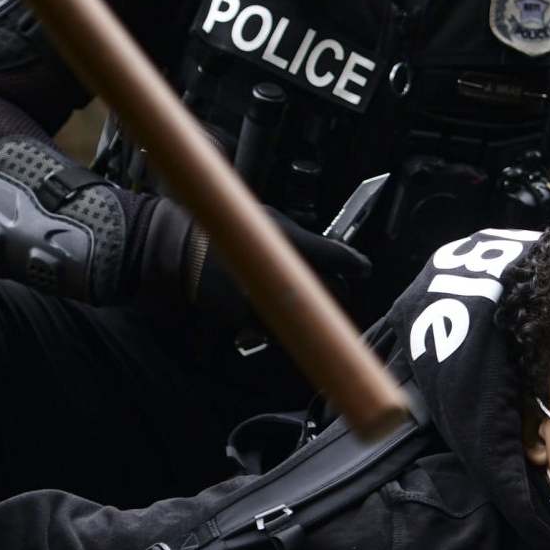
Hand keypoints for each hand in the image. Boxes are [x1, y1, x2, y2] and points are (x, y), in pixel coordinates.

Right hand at [188, 208, 373, 330]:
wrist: (186, 251)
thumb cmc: (230, 233)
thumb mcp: (268, 222)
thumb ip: (302, 239)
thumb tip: (331, 251)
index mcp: (287, 242)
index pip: (334, 255)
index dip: (354, 264)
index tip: (363, 268)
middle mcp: (279, 271)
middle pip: (332, 290)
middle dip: (340, 290)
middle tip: (340, 286)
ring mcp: (267, 297)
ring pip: (310, 315)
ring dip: (317, 310)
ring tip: (312, 300)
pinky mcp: (250, 318)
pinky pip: (282, 327)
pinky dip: (290, 322)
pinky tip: (286, 310)